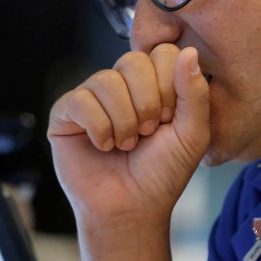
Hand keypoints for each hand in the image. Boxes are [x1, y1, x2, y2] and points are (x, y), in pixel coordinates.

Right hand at [48, 44, 209, 227]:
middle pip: (133, 61)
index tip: (169, 118)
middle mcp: (120, 84)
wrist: (132, 208)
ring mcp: (91, 96)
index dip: (169, 85)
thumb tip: (189, 52)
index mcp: (152, 82)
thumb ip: (195, 92)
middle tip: (148, 132)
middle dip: (147, 103)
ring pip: (107, 81)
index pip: (162, 52)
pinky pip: (80, 100)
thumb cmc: (162, 173)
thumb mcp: (192, 134)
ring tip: (126, 145)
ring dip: (124, 122)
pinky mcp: (65, 113)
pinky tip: (104, 146)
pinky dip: (99, 128)